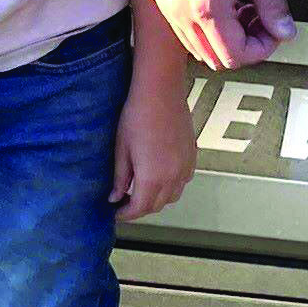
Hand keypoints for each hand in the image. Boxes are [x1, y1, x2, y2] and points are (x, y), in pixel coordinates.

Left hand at [111, 80, 195, 221]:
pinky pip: (183, 181)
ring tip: (142, 189)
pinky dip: (172, 186)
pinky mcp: (192, 156)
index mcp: (151, 178)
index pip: (139, 209)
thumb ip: (120, 178)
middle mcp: (172, 178)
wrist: (161, 92)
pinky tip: (160, 175)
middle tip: (125, 202)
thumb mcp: (122, 149)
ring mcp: (185, 167)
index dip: (126, 214)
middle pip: (157, 206)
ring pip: (172, 196)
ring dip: (157, 199)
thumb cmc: (136, 117)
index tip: (116, 213)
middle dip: (140, 208)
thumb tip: (115, 198)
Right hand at [151, 0, 290, 69]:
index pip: (235, 56)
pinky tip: (222, 0)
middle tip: (260, 19)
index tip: (273, 30)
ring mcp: (168, 7)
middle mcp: (182, 13)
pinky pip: (185, 30)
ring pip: (199, 48)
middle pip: (216, 59)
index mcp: (208, 7)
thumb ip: (272, 1)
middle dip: (244, 45)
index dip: (262, 49)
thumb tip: (284, 30)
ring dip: (225, 38)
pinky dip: (207, 26)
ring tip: (242, 7)